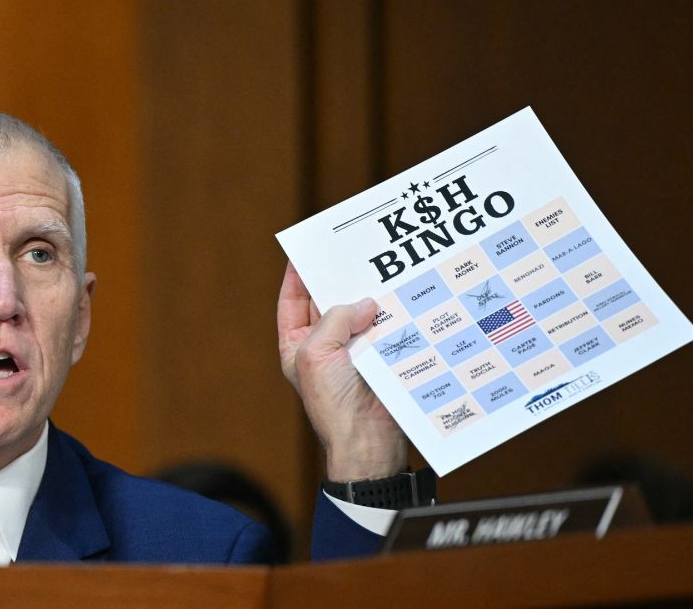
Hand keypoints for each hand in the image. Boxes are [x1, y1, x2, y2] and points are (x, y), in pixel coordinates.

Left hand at [277, 262, 406, 481]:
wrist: (370, 444)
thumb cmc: (333, 405)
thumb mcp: (317, 355)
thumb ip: (334, 320)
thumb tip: (366, 303)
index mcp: (297, 345)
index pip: (292, 302)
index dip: (297, 275)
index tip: (306, 249)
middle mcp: (324, 346)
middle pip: (329, 301)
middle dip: (339, 278)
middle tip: (352, 249)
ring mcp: (354, 351)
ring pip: (360, 312)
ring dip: (369, 292)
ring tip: (380, 266)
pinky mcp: (382, 357)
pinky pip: (386, 327)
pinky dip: (392, 312)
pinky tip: (400, 293)